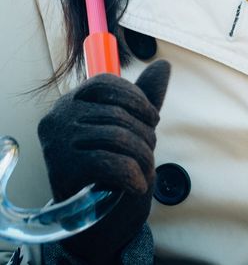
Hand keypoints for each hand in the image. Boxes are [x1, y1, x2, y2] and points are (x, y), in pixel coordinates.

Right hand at [38, 60, 170, 262]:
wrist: (92, 209)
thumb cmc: (111, 157)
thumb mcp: (129, 122)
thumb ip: (144, 95)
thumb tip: (164, 65)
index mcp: (71, 100)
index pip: (106, 83)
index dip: (137, 99)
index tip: (153, 119)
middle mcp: (58, 117)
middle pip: (117, 113)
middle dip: (145, 134)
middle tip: (150, 152)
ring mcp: (58, 143)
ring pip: (118, 137)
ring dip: (143, 157)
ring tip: (147, 170)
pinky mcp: (64, 170)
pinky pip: (111, 163)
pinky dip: (132, 174)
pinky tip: (137, 184)